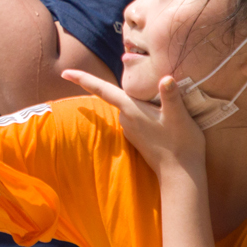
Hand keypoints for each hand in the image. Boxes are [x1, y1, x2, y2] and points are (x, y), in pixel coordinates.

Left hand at [62, 67, 206, 176]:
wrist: (180, 175)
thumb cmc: (181, 144)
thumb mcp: (179, 117)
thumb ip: (171, 96)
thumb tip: (166, 78)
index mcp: (131, 109)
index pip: (102, 89)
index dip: (83, 78)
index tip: (65, 72)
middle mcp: (125, 119)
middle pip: (116, 95)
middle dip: (120, 86)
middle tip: (129, 78)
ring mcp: (130, 130)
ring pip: (127, 107)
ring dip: (135, 100)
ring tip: (156, 99)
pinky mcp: (137, 138)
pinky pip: (134, 117)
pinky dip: (141, 111)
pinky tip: (157, 114)